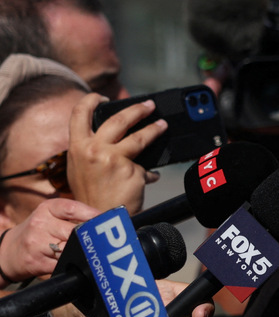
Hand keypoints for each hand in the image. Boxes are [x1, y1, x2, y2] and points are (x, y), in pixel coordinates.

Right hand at [0, 198, 99, 284]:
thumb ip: (74, 215)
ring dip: (82, 252)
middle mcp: (40, 224)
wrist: (9, 251)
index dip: (91, 215)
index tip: (105, 221)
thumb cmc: (39, 230)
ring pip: (69, 249)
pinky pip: (63, 264)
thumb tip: (104, 221)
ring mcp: (36, 244)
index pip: (72, 209)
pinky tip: (77, 262)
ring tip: (91, 252)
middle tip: (103, 241)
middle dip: (89, 238)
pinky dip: (73, 264)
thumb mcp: (51, 215)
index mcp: (47, 209)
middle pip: (73, 232)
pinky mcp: (37, 262)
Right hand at [66, 93, 166, 213]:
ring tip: (162, 125)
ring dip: (154, 129)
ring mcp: (113, 159)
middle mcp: (93, 150)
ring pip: (140, 137)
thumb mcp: (81, 169)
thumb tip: (115, 138)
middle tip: (149, 105)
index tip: (104, 97)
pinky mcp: (132, 170)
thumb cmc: (90, 195)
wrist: (98, 219)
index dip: (92, 100)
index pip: (80, 114)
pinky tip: (150, 178)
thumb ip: (92, 151)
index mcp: (77, 147)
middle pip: (119, 120)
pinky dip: (149, 173)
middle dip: (137, 109)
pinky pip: (146, 168)